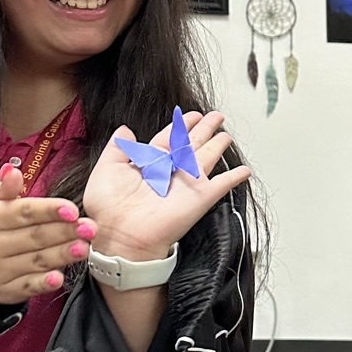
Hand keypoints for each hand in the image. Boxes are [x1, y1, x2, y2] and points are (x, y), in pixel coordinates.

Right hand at [0, 166, 94, 303]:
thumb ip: (3, 187)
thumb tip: (13, 170)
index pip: (23, 212)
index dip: (49, 211)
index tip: (72, 210)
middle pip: (34, 237)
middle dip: (65, 232)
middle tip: (89, 228)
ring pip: (36, 261)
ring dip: (62, 255)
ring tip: (84, 248)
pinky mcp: (3, 290)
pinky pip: (27, 287)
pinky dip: (44, 283)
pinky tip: (60, 277)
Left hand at [81, 111, 250, 259]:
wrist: (121, 236)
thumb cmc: (108, 210)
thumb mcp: (106, 169)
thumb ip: (116, 147)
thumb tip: (126, 129)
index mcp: (149, 164)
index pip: (170, 138)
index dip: (181, 125)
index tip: (191, 115)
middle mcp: (170, 172)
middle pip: (192, 144)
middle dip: (204, 128)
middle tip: (216, 116)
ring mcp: (186, 184)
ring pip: (207, 157)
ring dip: (218, 145)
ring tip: (226, 135)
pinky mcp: (200, 198)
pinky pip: (222, 185)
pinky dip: (234, 177)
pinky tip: (245, 171)